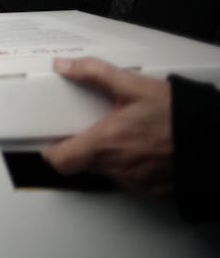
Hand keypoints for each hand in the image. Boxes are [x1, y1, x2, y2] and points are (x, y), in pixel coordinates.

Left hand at [42, 57, 173, 198]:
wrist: (215, 143)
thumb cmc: (178, 116)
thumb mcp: (135, 86)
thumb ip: (95, 74)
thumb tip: (63, 66)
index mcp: (106, 144)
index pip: (61, 161)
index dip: (53, 152)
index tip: (54, 140)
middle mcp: (117, 169)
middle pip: (83, 164)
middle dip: (83, 148)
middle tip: (93, 128)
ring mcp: (135, 184)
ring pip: (107, 172)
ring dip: (109, 157)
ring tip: (124, 135)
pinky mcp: (152, 191)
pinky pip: (130, 180)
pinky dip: (130, 166)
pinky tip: (143, 149)